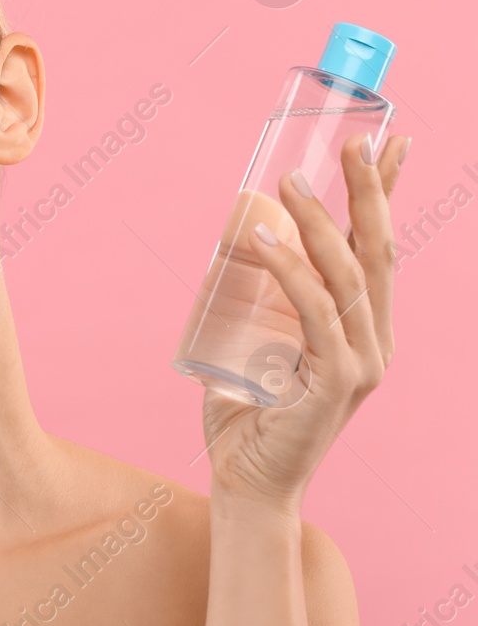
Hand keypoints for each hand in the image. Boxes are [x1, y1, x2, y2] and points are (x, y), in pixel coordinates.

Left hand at [202, 133, 409, 508]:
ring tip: (291, 182)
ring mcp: (359, 364)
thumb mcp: (257, 343)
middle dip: (370, 193)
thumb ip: (258, 302)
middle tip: (354, 141)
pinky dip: (290, 269)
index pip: (380, 250)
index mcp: (362, 330)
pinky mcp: (334, 383)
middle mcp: (373, 343)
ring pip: (348, 277)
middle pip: (379, 253)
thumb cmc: (247, 414)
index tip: (388, 143)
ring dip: (321, 223)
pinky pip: (314, 312)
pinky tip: (264, 238)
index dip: (386, 195)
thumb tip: (236, 242)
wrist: (246, 483)